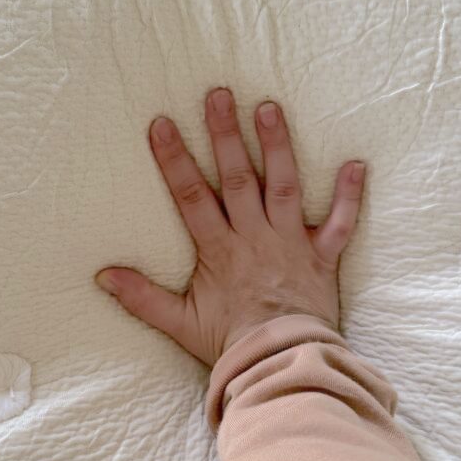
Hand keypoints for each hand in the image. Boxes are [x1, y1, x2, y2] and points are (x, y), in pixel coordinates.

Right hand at [95, 87, 364, 366]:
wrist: (282, 365)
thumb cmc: (231, 344)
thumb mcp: (179, 323)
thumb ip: (142, 297)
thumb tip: (103, 276)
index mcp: (219, 250)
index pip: (191, 196)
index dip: (175, 159)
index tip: (162, 123)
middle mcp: (255, 237)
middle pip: (239, 178)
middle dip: (226, 135)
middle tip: (220, 94)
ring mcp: (291, 243)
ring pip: (285, 187)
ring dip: (279, 146)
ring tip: (270, 108)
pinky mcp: (322, 257)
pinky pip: (341, 223)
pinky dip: (350, 196)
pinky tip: (357, 164)